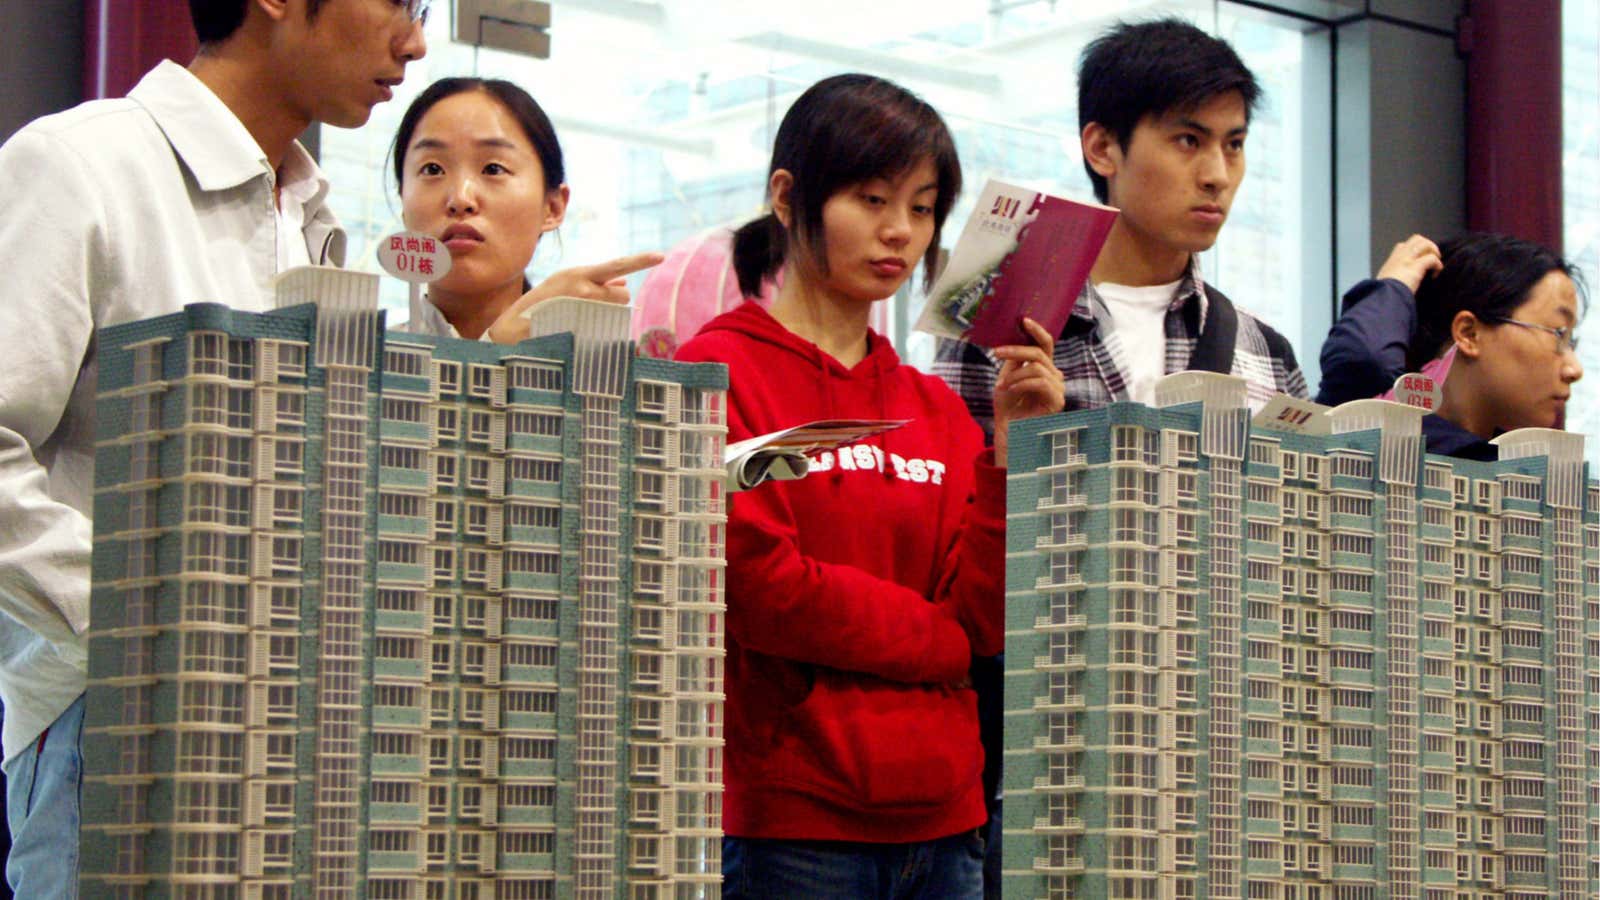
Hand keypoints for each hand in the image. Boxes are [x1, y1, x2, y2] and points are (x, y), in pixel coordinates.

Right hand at [485, 251, 665, 343]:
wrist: (514, 327)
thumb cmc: (543, 305)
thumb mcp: (566, 285)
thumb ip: (595, 283)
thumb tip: (624, 286)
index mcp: (578, 274)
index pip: (616, 265)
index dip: (639, 261)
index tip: (660, 256)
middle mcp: (583, 288)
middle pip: (622, 296)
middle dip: (614, 301)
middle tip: (591, 307)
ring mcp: (582, 309)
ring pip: (616, 311)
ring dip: (607, 315)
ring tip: (580, 317)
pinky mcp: (581, 327)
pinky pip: (606, 328)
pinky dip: (601, 328)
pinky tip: (578, 328)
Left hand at [990, 317, 1064, 466]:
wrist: (1008, 433)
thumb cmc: (1007, 408)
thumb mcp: (1006, 378)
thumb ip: (1013, 360)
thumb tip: (1014, 338)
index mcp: (1043, 368)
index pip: (1045, 344)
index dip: (1036, 330)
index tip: (1023, 320)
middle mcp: (1054, 375)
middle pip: (1039, 352)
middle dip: (1015, 350)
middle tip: (996, 352)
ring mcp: (1058, 388)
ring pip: (1036, 367)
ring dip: (1014, 375)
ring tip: (1003, 387)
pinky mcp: (1057, 401)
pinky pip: (1040, 382)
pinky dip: (1022, 384)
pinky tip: (1011, 391)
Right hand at [1376, 234, 1441, 293]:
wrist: (1383, 297)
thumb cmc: (1383, 294)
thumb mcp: (1383, 284)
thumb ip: (1391, 280)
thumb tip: (1396, 286)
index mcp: (1391, 261)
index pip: (1403, 246)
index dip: (1414, 250)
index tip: (1419, 260)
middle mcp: (1399, 256)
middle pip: (1416, 239)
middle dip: (1427, 246)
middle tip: (1431, 258)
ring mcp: (1408, 259)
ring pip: (1425, 243)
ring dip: (1434, 251)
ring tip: (1436, 263)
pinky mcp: (1416, 266)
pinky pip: (1432, 258)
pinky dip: (1437, 265)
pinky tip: (1436, 273)